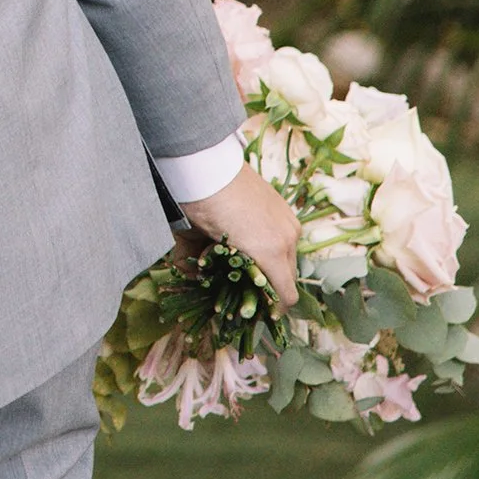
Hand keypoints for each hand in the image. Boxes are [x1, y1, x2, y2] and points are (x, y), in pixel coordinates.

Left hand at [180, 161, 300, 310]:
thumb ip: (194, 263)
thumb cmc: (198, 204)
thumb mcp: (192, 239)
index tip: (258, 313)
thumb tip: (191, 275)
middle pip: (287, 277)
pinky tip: (250, 238)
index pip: (285, 296)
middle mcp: (285, 238)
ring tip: (246, 259)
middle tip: (246, 288)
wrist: (205, 164)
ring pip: (287, 256)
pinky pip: (285, 236)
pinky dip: (272, 242)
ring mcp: (287, 221)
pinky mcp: (284, 207)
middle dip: (269, 286)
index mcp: (269, 252)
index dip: (273, 309)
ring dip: (270, 263)